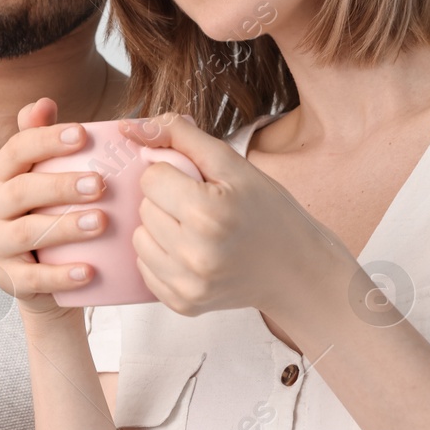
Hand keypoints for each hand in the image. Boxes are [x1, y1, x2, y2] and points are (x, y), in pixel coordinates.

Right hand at [0, 97, 110, 316]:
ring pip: (25, 232)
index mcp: (0, 175)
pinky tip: (89, 272)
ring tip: (101, 222)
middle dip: (61, 185)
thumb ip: (43, 138)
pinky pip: (31, 278)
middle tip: (101, 184)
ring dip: (64, 226)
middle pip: (21, 190)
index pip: (17, 149)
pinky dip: (60, 276)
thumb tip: (44, 101)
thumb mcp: (45, 174)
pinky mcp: (7, 278)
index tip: (84, 134)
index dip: (48, 140)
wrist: (43, 275)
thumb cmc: (49, 212)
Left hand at [119, 113, 353, 318]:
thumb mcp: (234, 165)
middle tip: (203, 207)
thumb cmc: (268, 213)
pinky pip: (144, 267)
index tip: (198, 182)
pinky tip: (193, 253)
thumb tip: (131, 126)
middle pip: (144, 207)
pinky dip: (163, 256)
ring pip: (140, 237)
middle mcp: (194, 254)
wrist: (297, 270)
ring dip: (161, 228)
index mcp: (208, 213)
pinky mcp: (182, 304)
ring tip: (197, 230)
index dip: (172, 173)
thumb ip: (182, 137)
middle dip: (167, 201)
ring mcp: (187, 284)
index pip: (151, 177)